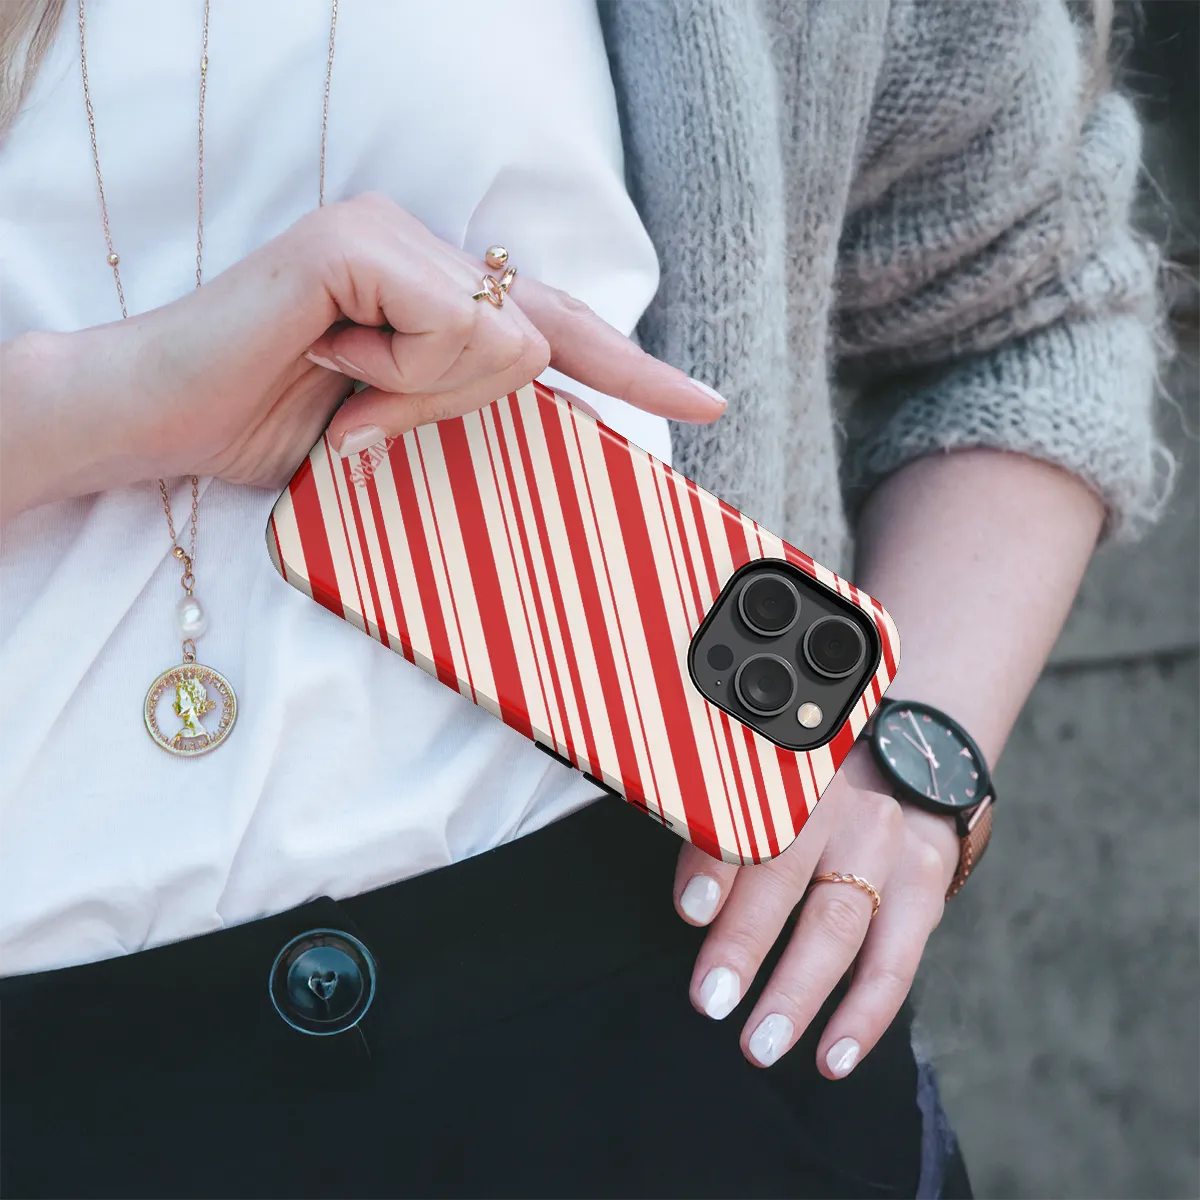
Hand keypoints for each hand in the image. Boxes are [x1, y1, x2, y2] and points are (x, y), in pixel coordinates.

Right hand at [46, 192, 723, 495]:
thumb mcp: (396, 430)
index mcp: (436, 288)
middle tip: (362, 414)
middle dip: (462, 405)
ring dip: (422, 398)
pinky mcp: (356, 243)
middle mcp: (423, 244)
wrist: (156, 422)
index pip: (557, 327)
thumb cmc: (271, 428)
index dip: (632, 367)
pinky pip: (452, 328)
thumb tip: (537, 394)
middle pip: (537, 339)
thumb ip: (467, 406)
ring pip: (504, 340)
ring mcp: (390, 232)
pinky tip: (332, 361)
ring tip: (339, 388)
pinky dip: (401, 376)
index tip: (702, 402)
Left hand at [672, 746, 959, 1073]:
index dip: (717, 864)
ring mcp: (886, 840)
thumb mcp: (758, 790)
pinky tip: (832, 1057)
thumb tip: (692, 906)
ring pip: (839, 923)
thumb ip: (719, 833)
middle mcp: (838, 799)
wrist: (902, 762)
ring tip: (760, 1044)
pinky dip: (864, 1015)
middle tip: (711, 1000)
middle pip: (786, 871)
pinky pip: (895, 960)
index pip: (744, 817)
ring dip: (798, 990)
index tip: (690, 912)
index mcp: (784, 770)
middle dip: (746, 941)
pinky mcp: (923, 880)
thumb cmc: (800, 790)